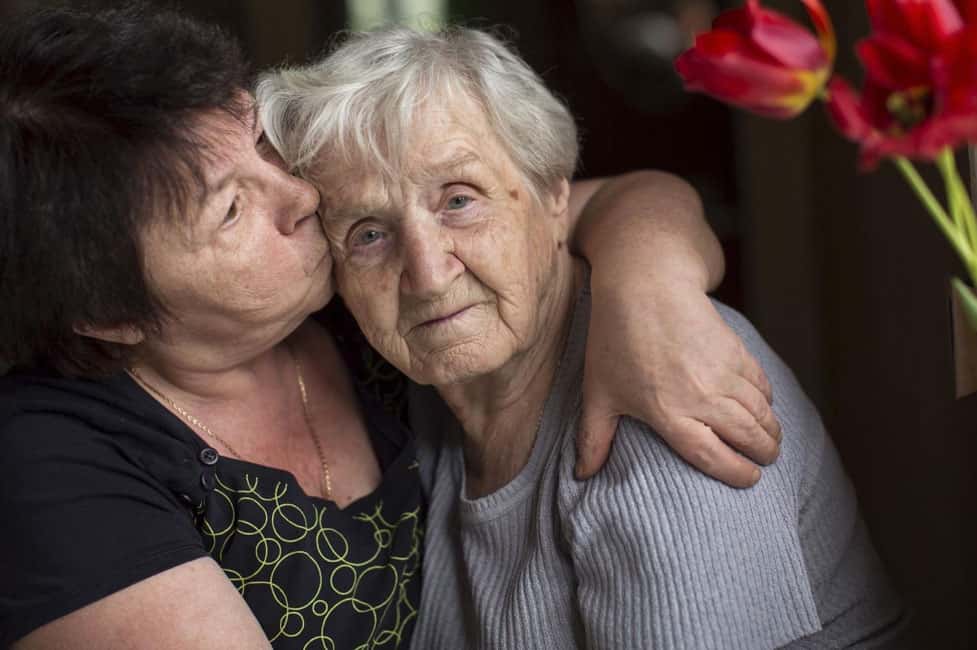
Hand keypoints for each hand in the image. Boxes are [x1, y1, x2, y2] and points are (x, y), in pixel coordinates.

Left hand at [575, 275, 781, 486]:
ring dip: (770, 429)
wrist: (645, 284)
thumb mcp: (598, 391)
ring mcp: (722, 372)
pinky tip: (764, 405)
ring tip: (770, 441)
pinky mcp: (735, 350)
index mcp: (668, 412)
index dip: (736, 473)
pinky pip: (760, 382)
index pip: (713, 456)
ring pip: (760, 411)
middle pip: (747, 435)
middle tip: (765, 461)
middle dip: (763, 453)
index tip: (749, 480)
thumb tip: (581, 475)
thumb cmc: (614, 339)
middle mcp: (701, 396)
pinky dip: (767, 398)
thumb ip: (594, 437)